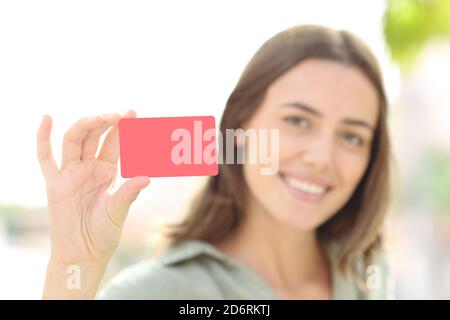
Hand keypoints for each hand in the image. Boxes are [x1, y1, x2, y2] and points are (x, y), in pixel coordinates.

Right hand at [37, 110, 149, 264]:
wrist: (83, 253)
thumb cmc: (103, 232)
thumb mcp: (119, 210)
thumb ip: (129, 192)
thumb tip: (148, 177)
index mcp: (106, 172)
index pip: (115, 144)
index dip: (123, 128)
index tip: (133, 112)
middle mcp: (88, 168)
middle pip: (94, 137)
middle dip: (106, 124)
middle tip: (118, 115)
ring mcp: (70, 174)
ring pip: (74, 141)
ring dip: (85, 127)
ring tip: (100, 118)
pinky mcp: (54, 183)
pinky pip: (45, 157)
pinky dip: (43, 137)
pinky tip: (47, 118)